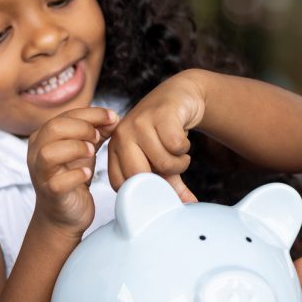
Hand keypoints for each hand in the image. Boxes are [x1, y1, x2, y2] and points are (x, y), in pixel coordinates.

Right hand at [27, 107, 117, 235]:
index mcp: (43, 137)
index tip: (112, 117)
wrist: (64, 215)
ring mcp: (41, 174)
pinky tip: (88, 173)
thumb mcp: (84, 150)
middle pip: (54, 128)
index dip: (91, 114)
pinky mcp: (50, 194)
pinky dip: (76, 175)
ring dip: (75, 148)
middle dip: (82, 128)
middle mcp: (36, 153)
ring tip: (92, 152)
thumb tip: (113, 118)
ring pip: (49, 153)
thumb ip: (96, 132)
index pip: (65, 116)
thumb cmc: (71, 178)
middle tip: (99, 137)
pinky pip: (57, 183)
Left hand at [107, 71, 207, 202]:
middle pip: (140, 176)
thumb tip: (187, 205)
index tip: (158, 184)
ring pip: (163, 163)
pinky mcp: (160, 115)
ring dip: (180, 162)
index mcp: (115, 149)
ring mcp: (139, 123)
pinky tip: (182, 140)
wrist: (178, 96)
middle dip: (163, 178)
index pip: (121, 185)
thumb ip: (169, 184)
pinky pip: (176, 147)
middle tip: (172, 167)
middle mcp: (122, 136)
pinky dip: (185, 149)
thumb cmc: (164, 131)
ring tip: (179, 152)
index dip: (142, 191)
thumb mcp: (162, 159)